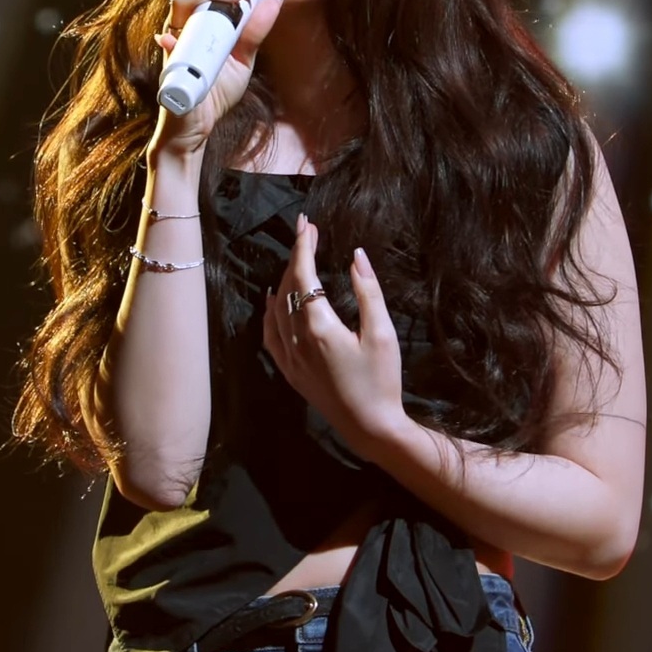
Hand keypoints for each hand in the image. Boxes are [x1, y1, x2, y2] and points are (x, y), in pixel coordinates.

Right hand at [150, 0, 283, 155]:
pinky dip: (176, 37)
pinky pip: (168, 43)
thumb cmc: (215, 88)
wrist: (197, 125)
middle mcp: (183, 20)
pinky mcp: (170, 61)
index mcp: (199, 13)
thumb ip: (256, 31)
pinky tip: (188, 36)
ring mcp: (174, 39)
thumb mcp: (244, 58)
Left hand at [262, 215, 406, 461]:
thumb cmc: (382, 380)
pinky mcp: (289, 371)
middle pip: (287, 287)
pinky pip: (269, 334)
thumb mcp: (383, 333)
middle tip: (308, 232)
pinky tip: (272, 298)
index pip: (304, 275)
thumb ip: (368, 292)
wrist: (370, 427)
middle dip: (296, 256)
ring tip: (299, 259)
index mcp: (319, 327)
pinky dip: (269, 311)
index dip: (304, 246)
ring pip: (276, 308)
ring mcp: (289, 357)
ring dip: (285, 279)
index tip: (308, 224)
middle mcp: (297, 339)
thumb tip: (356, 256)